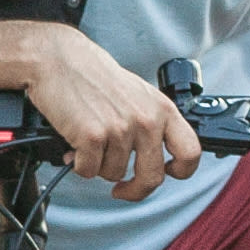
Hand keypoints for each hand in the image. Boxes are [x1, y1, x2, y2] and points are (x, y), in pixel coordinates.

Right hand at [25, 29, 201, 202]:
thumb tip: (151, 161)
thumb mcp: (138, 95)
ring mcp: (121, 129)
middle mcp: (146, 121)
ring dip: (98, 166)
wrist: (59, 60)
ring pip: (113, 174)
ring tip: (89, 143)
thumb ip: (151, 124)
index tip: (166, 173)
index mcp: (163, 109)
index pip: (190, 152)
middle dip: (135, 190)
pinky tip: (75, 147)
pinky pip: (88, 171)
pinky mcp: (93, 137)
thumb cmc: (95, 77)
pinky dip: (79, 164)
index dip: (181, 171)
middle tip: (122, 189)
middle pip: (153, 177)